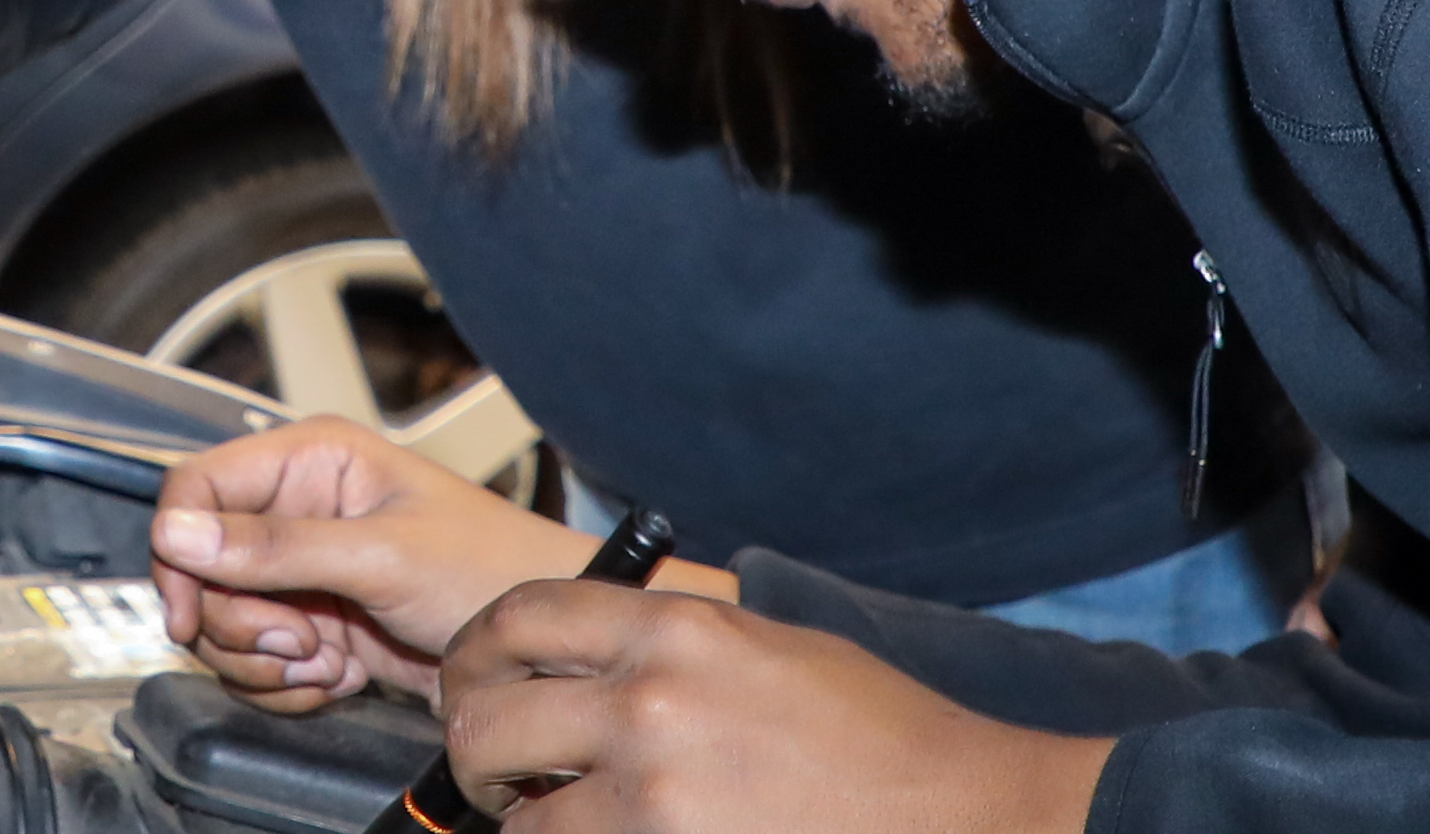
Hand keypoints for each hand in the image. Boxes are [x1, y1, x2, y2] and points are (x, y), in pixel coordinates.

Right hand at [147, 417, 729, 707]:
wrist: (541, 649)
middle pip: (199, 570)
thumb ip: (277, 546)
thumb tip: (179, 530)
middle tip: (299, 638)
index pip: (195, 489)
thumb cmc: (493, 569)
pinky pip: (256, 663)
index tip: (190, 608)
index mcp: (311, 461)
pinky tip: (339, 676)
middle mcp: (298, 512)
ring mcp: (302, 575)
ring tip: (327, 658)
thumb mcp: (381, 554)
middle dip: (239, 622)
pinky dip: (287, 683)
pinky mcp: (313, 627)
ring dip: (265, 659)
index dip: (178, 549)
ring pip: (222, 624)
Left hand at [435, 582, 1116, 833]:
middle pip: (483, 718)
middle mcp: (652, 701)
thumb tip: (578, 661)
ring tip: (556, 820)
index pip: (518, 615)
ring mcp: (653, 792)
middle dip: (477, 751)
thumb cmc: (877, 737)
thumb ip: (668, 645)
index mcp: (678, 630)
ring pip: (517, 813)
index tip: (475, 681)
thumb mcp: (768, 649)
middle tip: (500, 773)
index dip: (476, 652)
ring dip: (523, 821)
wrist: (955, 813)